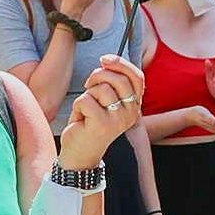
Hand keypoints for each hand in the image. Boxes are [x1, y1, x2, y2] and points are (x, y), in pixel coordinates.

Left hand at [60, 54, 143, 168]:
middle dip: (97, 76)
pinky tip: (80, 119)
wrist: (80, 154)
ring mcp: (118, 119)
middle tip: (88, 87)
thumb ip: (111, 83)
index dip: (121, 63)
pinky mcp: (103, 124)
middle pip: (117, 78)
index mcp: (135, 105)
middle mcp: (131, 112)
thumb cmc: (90, 124)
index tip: (104, 59)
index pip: (136, 76)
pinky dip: (78, 107)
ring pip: (100, 88)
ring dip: (86, 95)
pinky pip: (86, 100)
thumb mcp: (105, 101)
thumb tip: (106, 60)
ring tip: (86, 110)